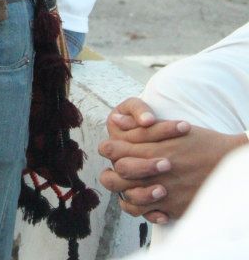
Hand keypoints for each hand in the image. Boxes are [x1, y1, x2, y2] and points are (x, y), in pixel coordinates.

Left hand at [99, 97, 246, 221]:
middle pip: (118, 176)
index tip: (107, 147)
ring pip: (129, 199)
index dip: (108, 148)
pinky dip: (141, 210)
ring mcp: (165, 194)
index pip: (118, 151)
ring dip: (123, 192)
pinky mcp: (175, 209)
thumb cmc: (201, 142)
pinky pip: (148, 215)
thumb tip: (116, 121)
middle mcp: (157, 174)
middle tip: (113, 168)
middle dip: (110, 171)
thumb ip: (141, 128)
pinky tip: (142, 202)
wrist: (229, 164)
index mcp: (154, 150)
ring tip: (125, 186)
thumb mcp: (172, 129)